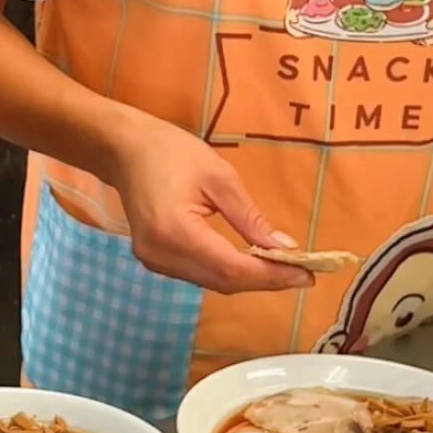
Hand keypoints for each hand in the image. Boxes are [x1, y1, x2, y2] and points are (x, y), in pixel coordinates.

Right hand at [106, 111, 314, 295]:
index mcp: (176, 231)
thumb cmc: (171, 153)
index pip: (232, 268)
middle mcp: (161, 255)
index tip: (307, 275)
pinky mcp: (154, 260)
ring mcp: (154, 261)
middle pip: (223, 282)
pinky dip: (228, 272)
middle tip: (303, 273)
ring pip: (212, 282)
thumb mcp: (219, 177)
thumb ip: (250, 217)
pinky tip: (251, 263)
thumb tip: (285, 248)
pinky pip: (199, 274)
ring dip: (248, 279)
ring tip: (283, 268)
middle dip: (266, 280)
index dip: (271, 276)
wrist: (125, 150)